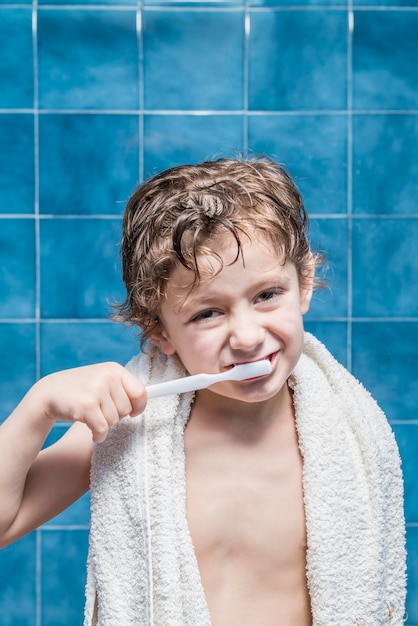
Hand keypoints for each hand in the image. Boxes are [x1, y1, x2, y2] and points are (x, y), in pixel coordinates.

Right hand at [29, 362, 146, 442]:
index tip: (135, 413)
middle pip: (127, 409)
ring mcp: (96, 390)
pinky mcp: (86, 406)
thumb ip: (123, 386)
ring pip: (115, 420)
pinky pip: (103, 429)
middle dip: (116, 416)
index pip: (141, 391)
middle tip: (101, 412)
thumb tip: (150, 393)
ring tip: (92, 417)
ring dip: (105, 425)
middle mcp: (107, 376)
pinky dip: (99, 435)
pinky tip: (92, 431)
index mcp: (114, 369)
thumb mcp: (102, 379)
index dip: (140, 406)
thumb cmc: (81, 389)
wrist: (49, 393)